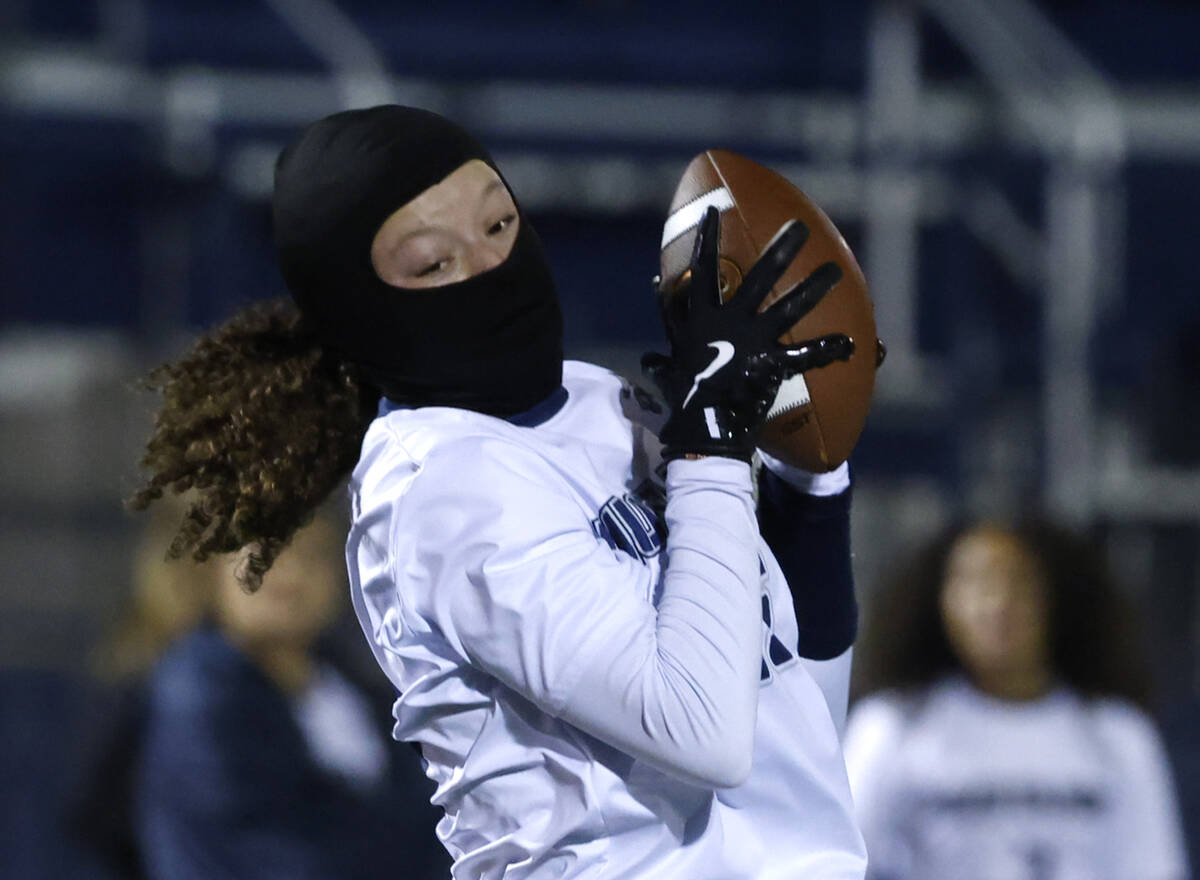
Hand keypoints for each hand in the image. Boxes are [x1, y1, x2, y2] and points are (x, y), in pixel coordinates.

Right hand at [642, 207, 852, 460]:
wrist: (699, 429)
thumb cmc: (682, 400)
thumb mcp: (667, 371)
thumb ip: (661, 356)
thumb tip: (649, 351)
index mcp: (700, 319)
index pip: (700, 271)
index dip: (706, 240)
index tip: (712, 211)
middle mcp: (728, 323)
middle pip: (758, 278)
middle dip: (781, 249)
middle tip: (800, 226)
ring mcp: (751, 342)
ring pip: (788, 307)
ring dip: (813, 288)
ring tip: (835, 270)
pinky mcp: (770, 365)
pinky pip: (805, 356)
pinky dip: (827, 349)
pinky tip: (850, 343)